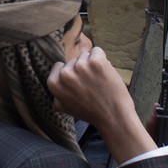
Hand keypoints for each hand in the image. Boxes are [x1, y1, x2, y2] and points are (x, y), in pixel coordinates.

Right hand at [46, 45, 154, 162]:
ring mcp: (81, 66)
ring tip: (98, 80)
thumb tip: (56, 82)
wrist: (113, 117)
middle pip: (73, 60)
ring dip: (92, 64)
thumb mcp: (65, 108)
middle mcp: (65, 74)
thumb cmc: (90, 113)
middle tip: (90, 84)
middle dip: (82, 69)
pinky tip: (105, 72)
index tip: (78, 82)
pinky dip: (102, 59)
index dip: (70, 72)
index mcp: (55, 84)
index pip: (59, 66)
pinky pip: (97, 51)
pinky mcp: (96, 62)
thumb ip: (57, 94)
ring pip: (85, 55)